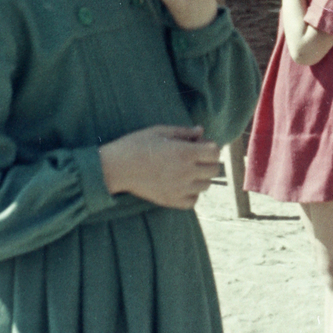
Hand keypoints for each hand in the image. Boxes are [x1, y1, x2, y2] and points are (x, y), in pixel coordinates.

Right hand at [99, 125, 220, 208]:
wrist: (118, 167)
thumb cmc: (137, 144)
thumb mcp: (161, 131)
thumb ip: (184, 132)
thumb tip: (201, 131)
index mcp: (184, 152)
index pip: (215, 152)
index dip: (210, 147)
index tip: (201, 145)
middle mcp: (186, 172)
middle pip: (214, 170)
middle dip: (209, 161)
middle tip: (196, 157)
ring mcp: (179, 189)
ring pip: (206, 186)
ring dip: (202, 177)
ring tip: (188, 170)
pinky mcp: (170, 201)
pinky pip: (193, 201)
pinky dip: (192, 194)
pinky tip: (183, 185)